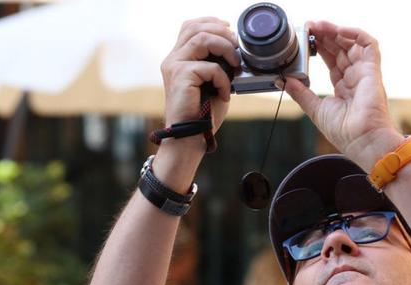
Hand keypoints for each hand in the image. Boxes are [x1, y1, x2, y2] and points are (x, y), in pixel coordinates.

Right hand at [160, 18, 239, 144]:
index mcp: (178, 58)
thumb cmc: (203, 114)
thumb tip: (234, 49)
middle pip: (195, 27)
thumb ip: (216, 63)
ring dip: (225, 49)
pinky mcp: (181, 76)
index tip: (229, 29)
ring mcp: (174, 66)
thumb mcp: (212, 82)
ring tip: (235, 65)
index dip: (211, 22)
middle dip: (221, 32)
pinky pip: (210, 67)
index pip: (190, 26)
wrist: (190, 137)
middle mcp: (173, 59)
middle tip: (237, 45)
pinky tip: (225, 94)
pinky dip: (223, 79)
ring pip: (202, 39)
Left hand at [284, 21, 402, 169]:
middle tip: (309, 27)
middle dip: (325, 36)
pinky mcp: (372, 70)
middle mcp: (355, 78)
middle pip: (341, 48)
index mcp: (344, 87)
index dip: (320, 47)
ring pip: (352, 43)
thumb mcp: (315, 109)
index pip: (331, 60)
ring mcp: (365, 73)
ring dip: (336, 32)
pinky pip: (369, 45)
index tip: (305, 39)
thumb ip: (300, 93)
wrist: (362, 141)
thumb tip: (284, 80)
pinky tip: (339, 30)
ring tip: (319, 26)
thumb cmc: (345, 132)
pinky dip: (355, 34)